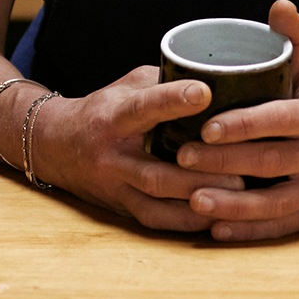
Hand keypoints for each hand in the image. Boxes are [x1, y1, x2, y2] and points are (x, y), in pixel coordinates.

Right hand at [32, 66, 245, 230]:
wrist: (56, 145)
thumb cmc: (105, 109)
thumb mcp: (127, 86)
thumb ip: (164, 83)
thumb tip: (217, 76)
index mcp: (114, 116)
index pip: (144, 106)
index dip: (173, 100)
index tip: (205, 91)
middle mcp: (112, 156)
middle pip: (155, 171)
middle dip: (198, 173)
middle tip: (242, 169)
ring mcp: (115, 186)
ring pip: (158, 202)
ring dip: (199, 200)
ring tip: (239, 195)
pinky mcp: (121, 208)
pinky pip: (156, 220)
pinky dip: (187, 221)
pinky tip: (218, 216)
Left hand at [169, 0, 298, 241]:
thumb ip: (292, 41)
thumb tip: (280, 5)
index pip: (279, 118)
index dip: (243, 124)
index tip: (205, 125)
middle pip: (269, 161)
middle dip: (223, 161)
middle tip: (181, 157)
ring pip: (272, 203)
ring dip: (230, 204)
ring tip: (192, 198)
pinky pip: (276, 228)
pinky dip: (244, 231)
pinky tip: (214, 229)